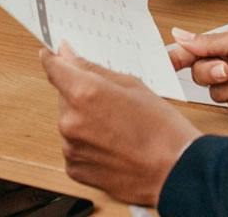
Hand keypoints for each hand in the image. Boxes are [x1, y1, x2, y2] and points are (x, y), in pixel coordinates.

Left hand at [39, 44, 198, 206]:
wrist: (175, 172)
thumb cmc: (161, 130)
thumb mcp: (132, 85)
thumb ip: (93, 69)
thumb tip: (69, 56)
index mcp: (84, 93)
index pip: (54, 68)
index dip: (54, 59)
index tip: (52, 55)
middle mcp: (71, 121)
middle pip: (64, 96)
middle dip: (82, 95)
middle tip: (113, 103)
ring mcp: (71, 147)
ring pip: (70, 122)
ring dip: (86, 120)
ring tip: (118, 128)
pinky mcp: (75, 169)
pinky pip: (74, 146)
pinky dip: (88, 144)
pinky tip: (113, 144)